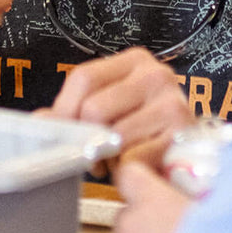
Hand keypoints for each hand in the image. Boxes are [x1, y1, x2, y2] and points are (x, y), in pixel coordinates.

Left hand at [44, 47, 192, 168]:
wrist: (192, 158)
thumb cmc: (146, 131)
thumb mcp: (111, 109)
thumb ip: (74, 110)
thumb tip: (40, 121)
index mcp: (134, 61)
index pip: (83, 78)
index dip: (64, 110)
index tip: (62, 131)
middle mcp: (156, 76)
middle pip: (94, 107)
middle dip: (89, 137)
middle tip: (97, 152)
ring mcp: (172, 104)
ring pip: (113, 136)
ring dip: (109, 158)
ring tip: (120, 157)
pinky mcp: (181, 138)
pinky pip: (133, 159)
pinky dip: (127, 171)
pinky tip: (137, 166)